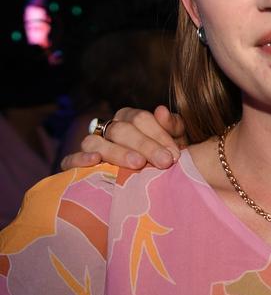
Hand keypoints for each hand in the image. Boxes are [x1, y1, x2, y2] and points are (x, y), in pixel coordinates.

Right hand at [60, 105, 187, 170]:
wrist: (154, 184)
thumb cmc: (165, 158)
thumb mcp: (175, 143)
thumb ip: (173, 127)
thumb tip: (161, 110)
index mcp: (130, 118)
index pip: (140, 118)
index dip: (159, 135)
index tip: (175, 154)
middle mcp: (109, 128)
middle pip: (120, 130)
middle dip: (145, 146)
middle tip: (165, 162)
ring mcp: (91, 145)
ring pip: (95, 142)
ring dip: (117, 152)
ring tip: (138, 164)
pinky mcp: (75, 165)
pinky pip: (70, 159)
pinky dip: (80, 159)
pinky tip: (95, 161)